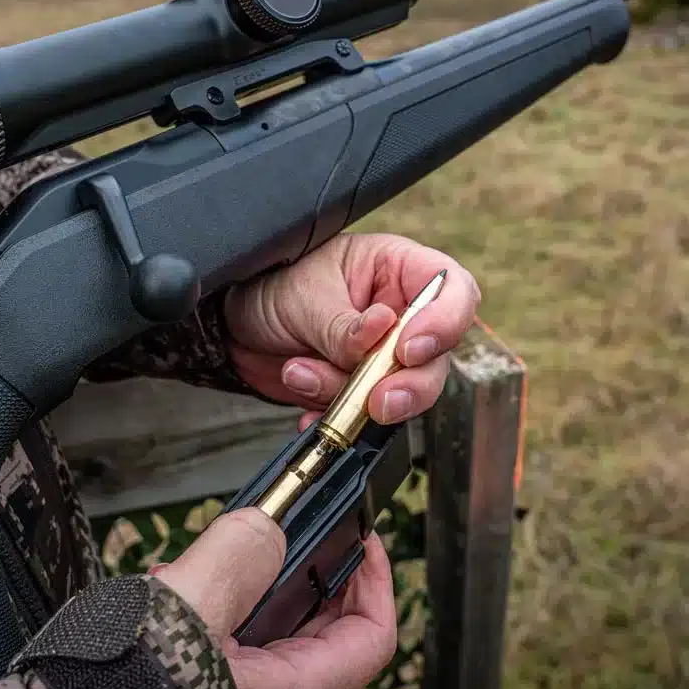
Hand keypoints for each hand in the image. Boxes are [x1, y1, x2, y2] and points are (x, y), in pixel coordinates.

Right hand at [153, 507, 395, 688]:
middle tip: (304, 519)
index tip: (364, 536)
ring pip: (279, 617)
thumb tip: (272, 523)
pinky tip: (181, 571)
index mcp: (289, 688)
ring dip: (262, 569)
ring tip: (232, 538)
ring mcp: (239, 677)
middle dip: (316, 562)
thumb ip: (240, 554)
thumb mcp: (192, 605)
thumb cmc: (125, 683)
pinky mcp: (206, 665)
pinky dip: (220, 586)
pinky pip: (234, 622)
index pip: (373, 638)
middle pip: (329, 621)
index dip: (379, 581)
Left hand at [224, 232, 480, 428]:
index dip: (445, 323)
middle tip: (377, 401)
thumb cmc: (273, 285)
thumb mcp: (304, 296)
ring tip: (299, 371)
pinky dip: (335, 419)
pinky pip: (364, 416)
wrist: (234, 325)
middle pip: (437, 357)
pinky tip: (305, 412)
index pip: (454, 291)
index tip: (409, 349)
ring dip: (350, 396)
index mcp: (398, 269)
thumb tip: (381, 333)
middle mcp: (401, 315)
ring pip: (400, 393)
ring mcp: (383, 356)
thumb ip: (343, 324)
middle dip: (408, 385)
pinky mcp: (360, 389)